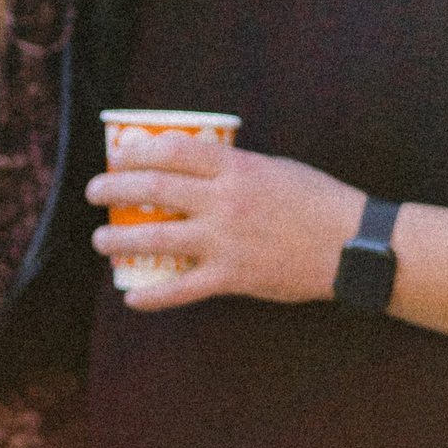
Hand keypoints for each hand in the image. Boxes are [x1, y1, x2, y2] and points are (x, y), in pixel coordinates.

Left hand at [87, 133, 363, 310]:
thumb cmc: (317, 201)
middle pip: (153, 189)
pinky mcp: (232, 277)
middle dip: (115, 188)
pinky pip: (181, 288)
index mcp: (235, 167)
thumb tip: (197, 168)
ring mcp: (225, 240)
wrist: (352, 245)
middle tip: (95, 192)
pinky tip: (132, 297)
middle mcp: (223, 201)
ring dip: (120, 238)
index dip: (136, 150)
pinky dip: (152, 296)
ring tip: (100, 239)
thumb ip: (235, 168)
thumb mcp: (274, 168)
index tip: (118, 155)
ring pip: (156, 238)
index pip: (172, 150)